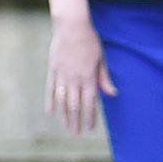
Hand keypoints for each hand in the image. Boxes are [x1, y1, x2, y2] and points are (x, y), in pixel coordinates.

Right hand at [45, 14, 112, 136]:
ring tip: (66, 127)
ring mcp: (61, 75)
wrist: (71, 26)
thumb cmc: (90, 42)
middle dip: (76, 122)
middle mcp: (74, 79)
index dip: (90, 117)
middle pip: (75, 106)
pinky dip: (50, 101)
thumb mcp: (101, 59)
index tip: (90, 129)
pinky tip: (51, 112)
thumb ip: (104, 78)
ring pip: (62, 101)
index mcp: (89, 77)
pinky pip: (50, 89)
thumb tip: (112, 94)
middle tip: (77, 134)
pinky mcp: (52, 70)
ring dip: (64, 116)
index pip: (90, 103)